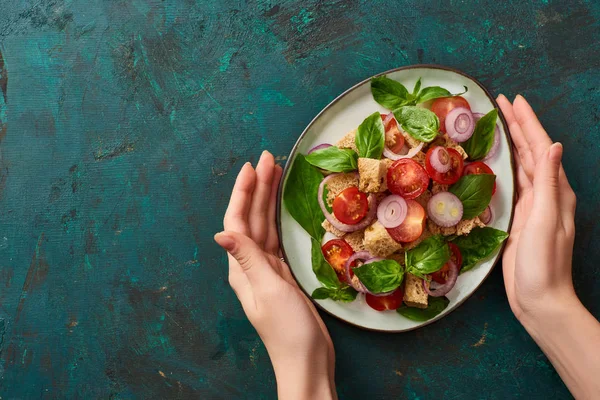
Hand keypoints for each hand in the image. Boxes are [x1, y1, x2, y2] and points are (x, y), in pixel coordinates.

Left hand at [215, 151, 336, 399]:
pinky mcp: (281, 275)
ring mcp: (266, 270)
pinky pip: (274, 238)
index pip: (237, 221)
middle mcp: (250, 265)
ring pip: (263, 225)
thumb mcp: (269, 291)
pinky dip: (276, 218)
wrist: (306, 360)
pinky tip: (278, 208)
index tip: (252, 166)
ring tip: (274, 172)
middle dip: (257, 187)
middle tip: (268, 157)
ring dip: (266, 199)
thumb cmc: (288, 330)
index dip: (243, 192)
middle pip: (250, 218)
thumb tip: (221, 233)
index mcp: (242, 267)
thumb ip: (248, 260)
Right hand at [497, 94, 577, 320]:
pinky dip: (506, 167)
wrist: (541, 300)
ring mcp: (534, 207)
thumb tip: (554, 146)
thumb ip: (549, 184)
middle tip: (501, 104)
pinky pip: (514, 184)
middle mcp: (547, 195)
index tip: (513, 100)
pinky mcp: (521, 219)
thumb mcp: (546, 222)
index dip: (527, 123)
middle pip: (531, 152)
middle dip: (518, 126)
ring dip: (512, 143)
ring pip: (522, 166)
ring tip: (499, 124)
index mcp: (555, 192)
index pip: (540, 148)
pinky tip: (498, 162)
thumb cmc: (544, 265)